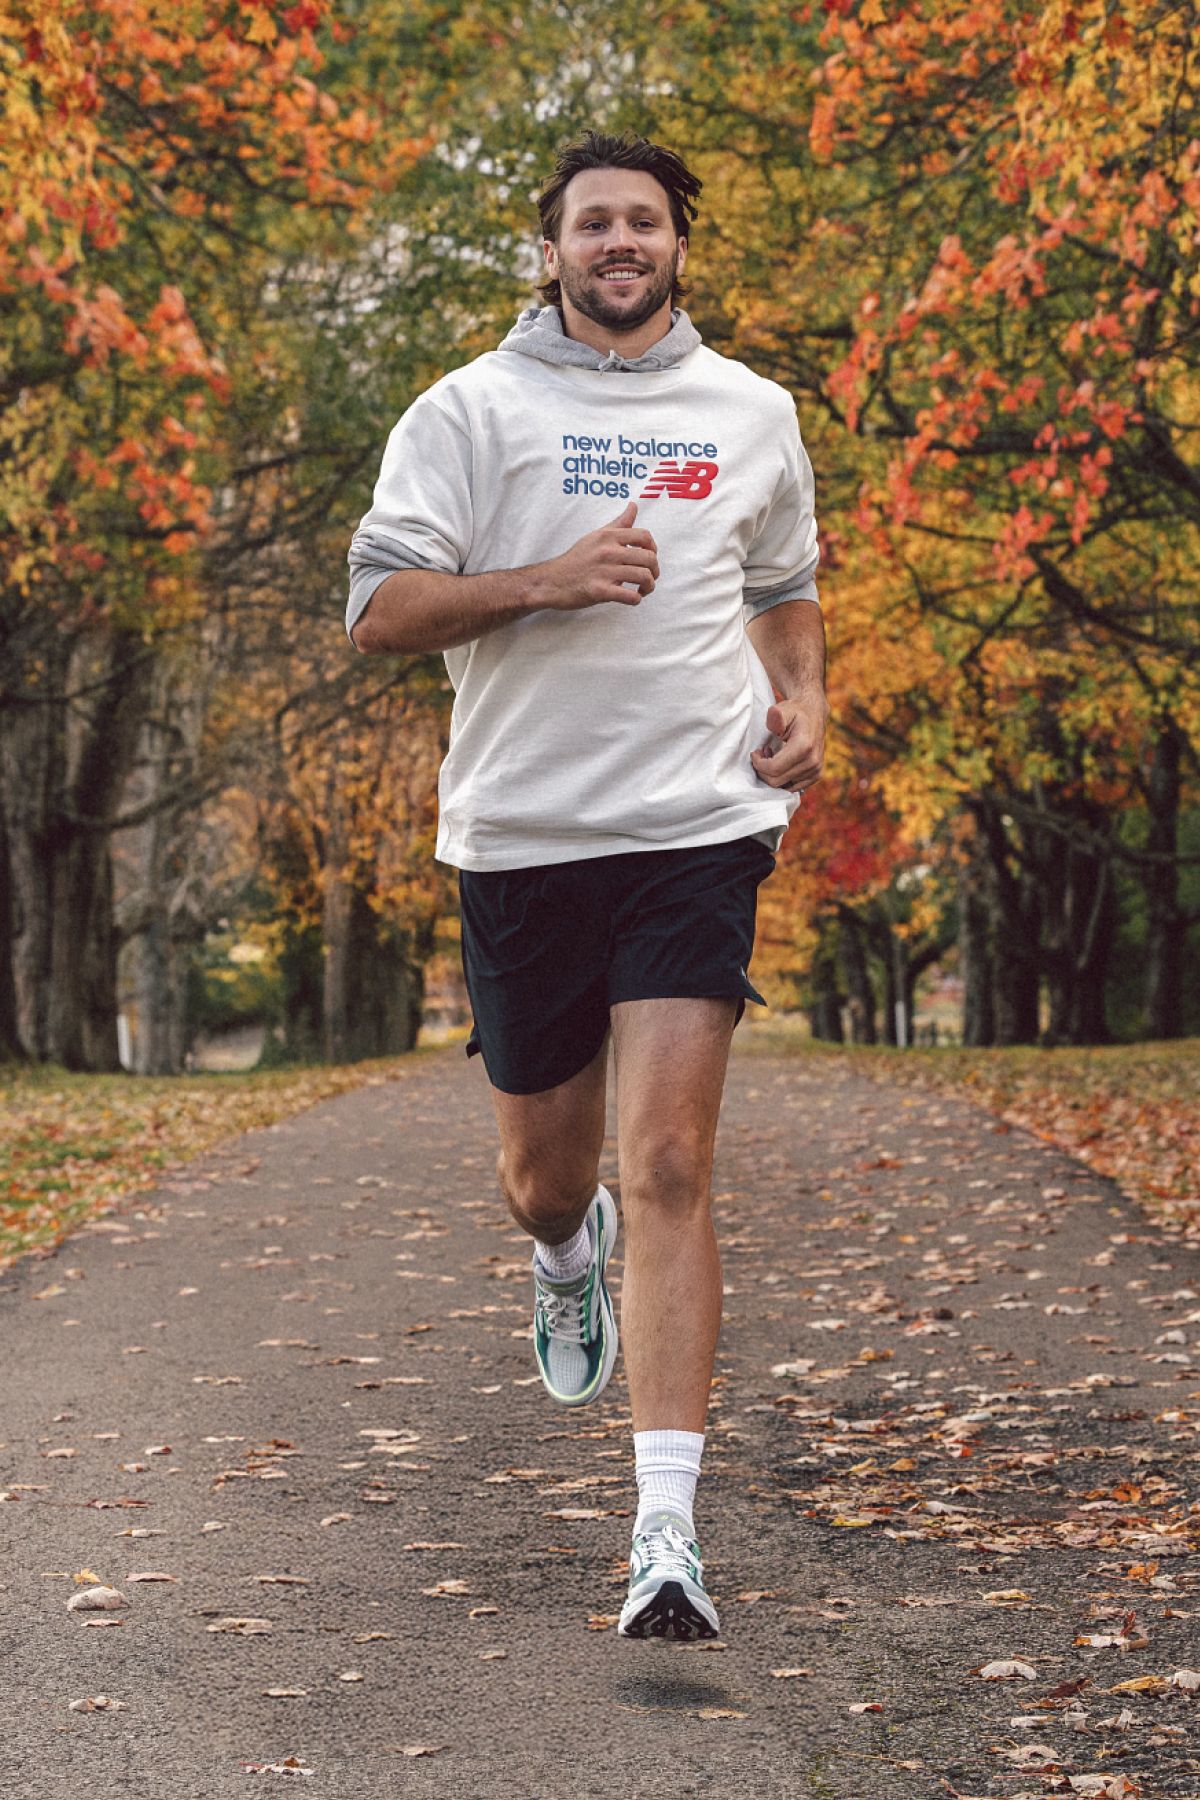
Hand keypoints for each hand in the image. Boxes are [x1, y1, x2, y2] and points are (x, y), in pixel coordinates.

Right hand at [530, 501, 658, 610]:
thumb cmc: (577, 559)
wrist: (552, 581)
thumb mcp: (597, 536)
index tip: (649, 557)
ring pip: (643, 577)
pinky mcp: (599, 591)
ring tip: (643, 590)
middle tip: (649, 578)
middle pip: (648, 558)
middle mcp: (607, 551)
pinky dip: (636, 599)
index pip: (644, 536)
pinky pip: (630, 596)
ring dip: (649, 587)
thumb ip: (619, 523)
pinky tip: (632, 598)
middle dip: (654, 571)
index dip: (653, 548)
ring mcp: (604, 571)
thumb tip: (634, 505)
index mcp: (608, 536)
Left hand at [750, 694, 827, 793]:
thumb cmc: (794, 712)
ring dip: (772, 773)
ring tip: (772, 756)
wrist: (813, 714)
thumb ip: (775, 715)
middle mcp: (813, 761)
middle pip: (776, 780)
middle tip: (762, 754)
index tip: (755, 752)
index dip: (758, 764)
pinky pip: (792, 787)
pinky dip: (782, 778)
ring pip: (783, 785)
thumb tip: (774, 718)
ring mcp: (816, 770)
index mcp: (804, 746)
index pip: (773, 768)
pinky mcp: (816, 775)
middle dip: (763, 770)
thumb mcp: (782, 709)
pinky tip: (780, 763)